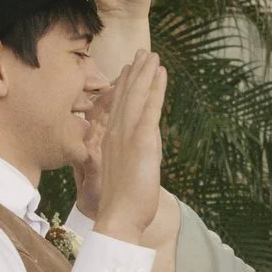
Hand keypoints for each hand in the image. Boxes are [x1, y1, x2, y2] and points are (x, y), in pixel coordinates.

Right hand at [91, 49, 167, 243]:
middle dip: (135, 73)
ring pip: (136, 96)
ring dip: (145, 73)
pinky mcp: (141, 141)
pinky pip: (149, 108)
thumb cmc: (123, 204)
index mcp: (110, 142)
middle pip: (126, 96)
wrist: (118, 218)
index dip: (124, 86)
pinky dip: (155, 88)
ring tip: (152, 55)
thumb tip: (145, 149)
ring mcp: (126, 136)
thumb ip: (134, 157)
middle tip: (142, 53)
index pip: (118, 107)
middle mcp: (115, 134)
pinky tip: (161, 73)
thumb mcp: (126, 175)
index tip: (128, 70)